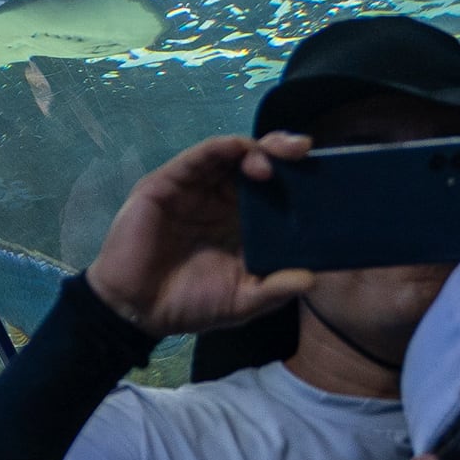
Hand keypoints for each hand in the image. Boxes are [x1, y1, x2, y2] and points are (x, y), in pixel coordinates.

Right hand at [84, 133, 318, 338]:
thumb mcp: (241, 302)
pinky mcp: (169, 182)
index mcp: (242, 222)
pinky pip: (198, 158)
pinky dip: (219, 148)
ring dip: (255, 149)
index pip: (275, 189)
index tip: (321, 175)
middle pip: (256, 162)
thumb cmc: (189, 305)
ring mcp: (195, 189)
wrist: (138, 311)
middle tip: (302, 151)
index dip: (296, 177)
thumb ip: (274, 290)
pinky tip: (238, 149)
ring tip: (273, 162)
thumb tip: (313, 279)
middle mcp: (222, 199)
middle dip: (281, 151)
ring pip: (230, 154)